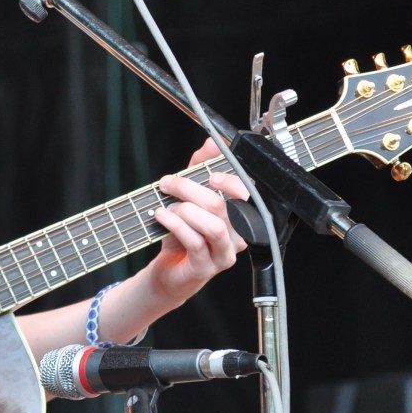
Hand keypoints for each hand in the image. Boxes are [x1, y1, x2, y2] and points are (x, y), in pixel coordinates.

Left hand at [147, 139, 248, 306]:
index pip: (249, 197)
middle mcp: (238, 236)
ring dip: (185, 210)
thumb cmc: (183, 231)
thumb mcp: (190, 196)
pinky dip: (176, 225)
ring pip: (214, 226)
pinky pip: (196, 243)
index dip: (232, 183)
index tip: (210, 175)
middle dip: (192, 189)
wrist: (169, 269)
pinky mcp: (206, 268)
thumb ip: (200, 168)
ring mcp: (224, 254)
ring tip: (167, 206)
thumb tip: (212, 143)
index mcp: (240, 217)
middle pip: (224, 207)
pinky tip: (162, 216)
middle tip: (168, 184)